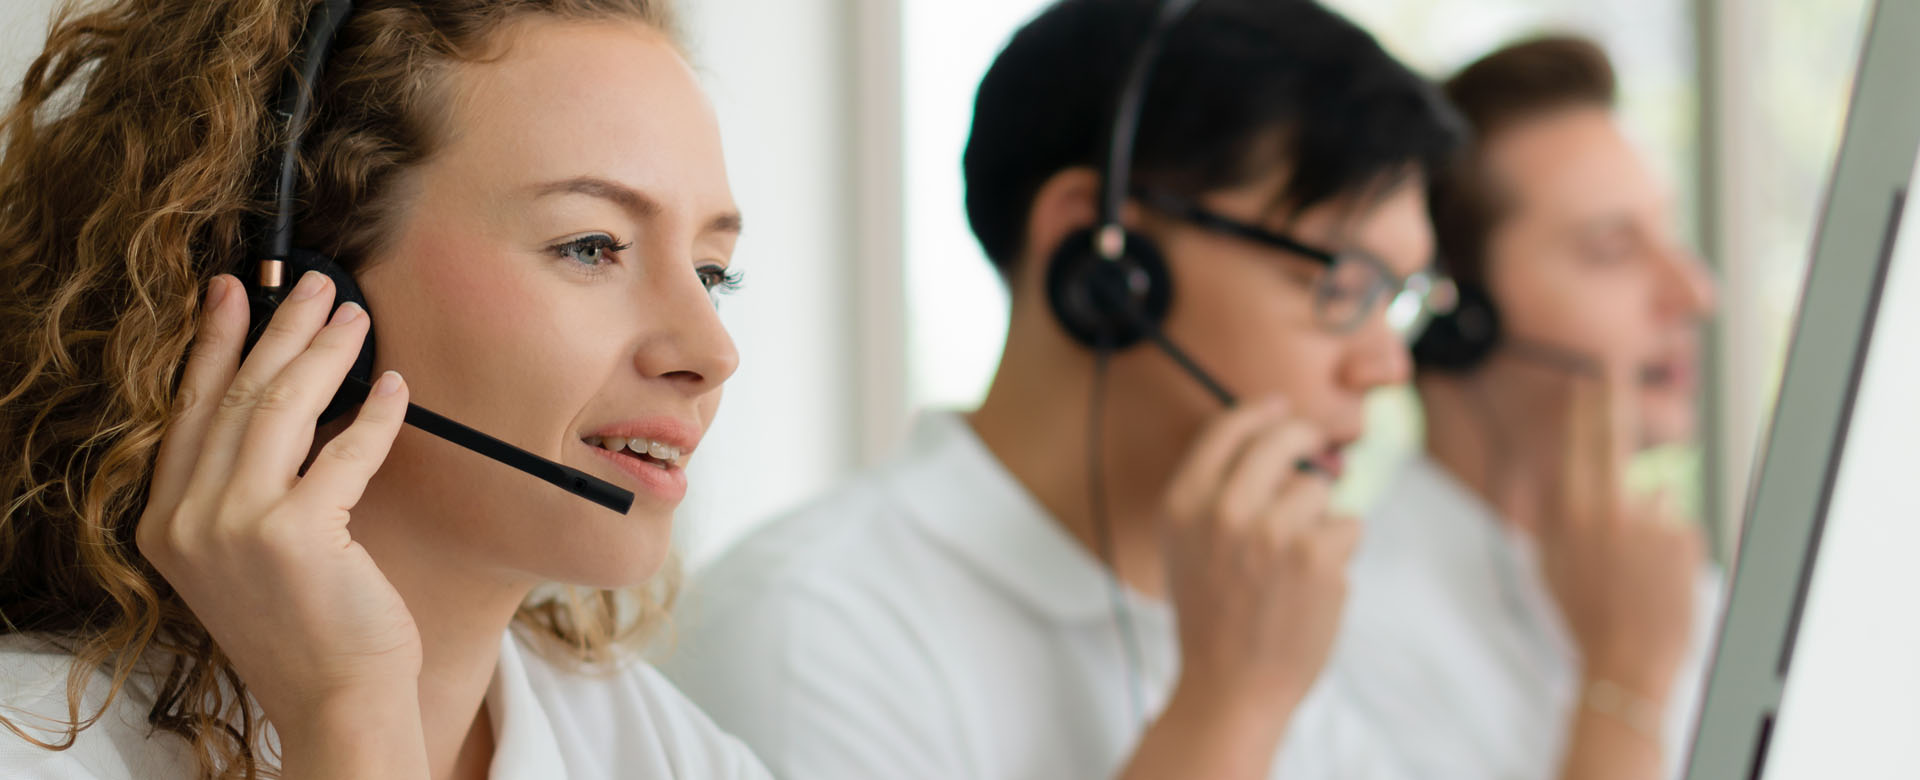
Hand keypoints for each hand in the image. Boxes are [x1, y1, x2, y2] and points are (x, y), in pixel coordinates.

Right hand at [136, 272, 423, 742]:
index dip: (215, 342)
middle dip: (279, 329)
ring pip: (282, 408)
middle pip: (235, 396)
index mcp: (165, 522)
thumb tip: (281, 392)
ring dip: (324, 352)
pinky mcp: (295, 534)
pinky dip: (376, 414)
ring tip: (354, 315)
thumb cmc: (307, 625)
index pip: (190, 409)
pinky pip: (345, 450)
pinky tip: (396, 388)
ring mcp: (235, 525)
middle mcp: (187, 520)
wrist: (334, 699)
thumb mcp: (246, 553)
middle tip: (314, 286)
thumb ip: (243, 485)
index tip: (234, 291)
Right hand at [1158, 398, 1358, 716]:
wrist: (1229, 689)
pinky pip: (1348, 526)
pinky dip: (1342, 554)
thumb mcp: (1185, 547)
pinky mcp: (1316, 556)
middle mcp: (1223, 510)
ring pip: (1320, 489)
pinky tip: (1316, 586)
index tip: (1281, 408)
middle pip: (1282, 439)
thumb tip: (1268, 437)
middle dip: (1307, 438)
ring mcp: (1271, 531)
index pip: (1227, 429)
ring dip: (1320, 518)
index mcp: (1183, 504)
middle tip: (1320, 448)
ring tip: (1298, 563)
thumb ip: (1212, 493)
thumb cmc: (1213, 619)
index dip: (1261, 412)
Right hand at [1536, 377, 1701, 699]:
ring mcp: (1652, 520)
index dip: (1584, 410)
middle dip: (1610, 402)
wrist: (1627, 663)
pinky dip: (1670, 550)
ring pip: (1651, 505)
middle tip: (1608, 371)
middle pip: (1614, 441)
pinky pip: (1675, 529)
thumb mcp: (1548, 568)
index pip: (1580, 446)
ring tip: (1635, 577)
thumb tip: (1569, 484)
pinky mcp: (1686, 538)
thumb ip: (1554, 522)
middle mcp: (1612, 508)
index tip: (1589, 380)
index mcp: (1574, 515)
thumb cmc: (1584, 619)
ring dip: (1646, 529)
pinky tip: (1657, 582)